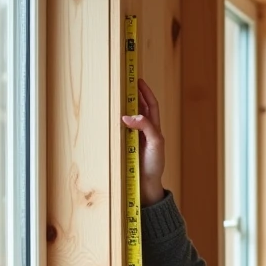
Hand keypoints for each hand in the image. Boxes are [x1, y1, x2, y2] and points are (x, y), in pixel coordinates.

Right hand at [121, 78, 165, 204]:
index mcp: (154, 128)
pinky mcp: (124, 144)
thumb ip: (146, 128)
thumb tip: (128, 116)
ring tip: (114, 95)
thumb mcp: (156, 144)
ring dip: (122, 106)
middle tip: (122, 83)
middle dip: (132, 95)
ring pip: (127, 117)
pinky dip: (114, 121)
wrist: (145, 185)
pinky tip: (108, 116)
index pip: (151, 105)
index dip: (145, 92)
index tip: (138, 80)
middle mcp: (144, 130)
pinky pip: (118, 129)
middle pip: (138, 108)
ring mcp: (133, 137)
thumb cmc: (154, 165)